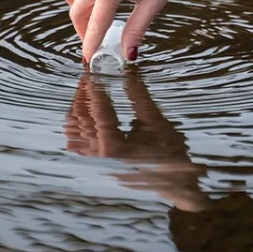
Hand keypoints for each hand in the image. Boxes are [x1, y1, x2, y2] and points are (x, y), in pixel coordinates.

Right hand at [61, 0, 215, 63]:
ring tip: (93, 19)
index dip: (90, 45)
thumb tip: (128, 54)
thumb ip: (136, 29)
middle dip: (83, 31)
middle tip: (96, 43)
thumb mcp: (155, 2)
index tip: (88, 61)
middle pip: (77, 11)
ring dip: (76, 8)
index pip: (95, 25)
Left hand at [64, 72, 210, 210]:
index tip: (93, 73)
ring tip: (87, 91)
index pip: (100, 114)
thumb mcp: (156, 120)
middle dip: (85, 97)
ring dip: (80, 110)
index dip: (95, 91)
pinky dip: (79, 127)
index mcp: (117, 148)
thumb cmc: (170, 151)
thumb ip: (138, 95)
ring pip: (76, 132)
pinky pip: (79, 144)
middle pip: (83, 122)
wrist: (176, 181)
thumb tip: (128, 70)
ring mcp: (99, 163)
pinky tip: (85, 112)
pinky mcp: (99, 164)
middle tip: (89, 77)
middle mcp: (102, 158)